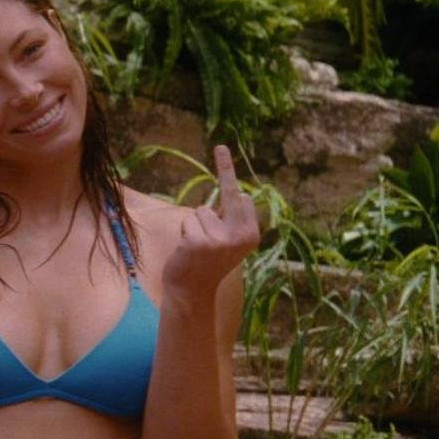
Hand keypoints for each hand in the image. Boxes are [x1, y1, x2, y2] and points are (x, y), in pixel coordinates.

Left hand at [161, 144, 259, 304]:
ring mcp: (221, 239)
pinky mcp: (200, 242)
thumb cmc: (209, 262)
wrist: (192, 291)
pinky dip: (186, 232)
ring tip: (198, 246)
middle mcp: (241, 236)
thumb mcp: (230, 241)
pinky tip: (189, 250)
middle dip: (225, 167)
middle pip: (230, 193)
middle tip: (221, 146)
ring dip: (196, 225)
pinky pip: (189, 221)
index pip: (242, 197)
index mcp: (251, 234)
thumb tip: (239, 193)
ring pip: (202, 211)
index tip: (223, 149)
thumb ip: (233, 218)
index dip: (229, 174)